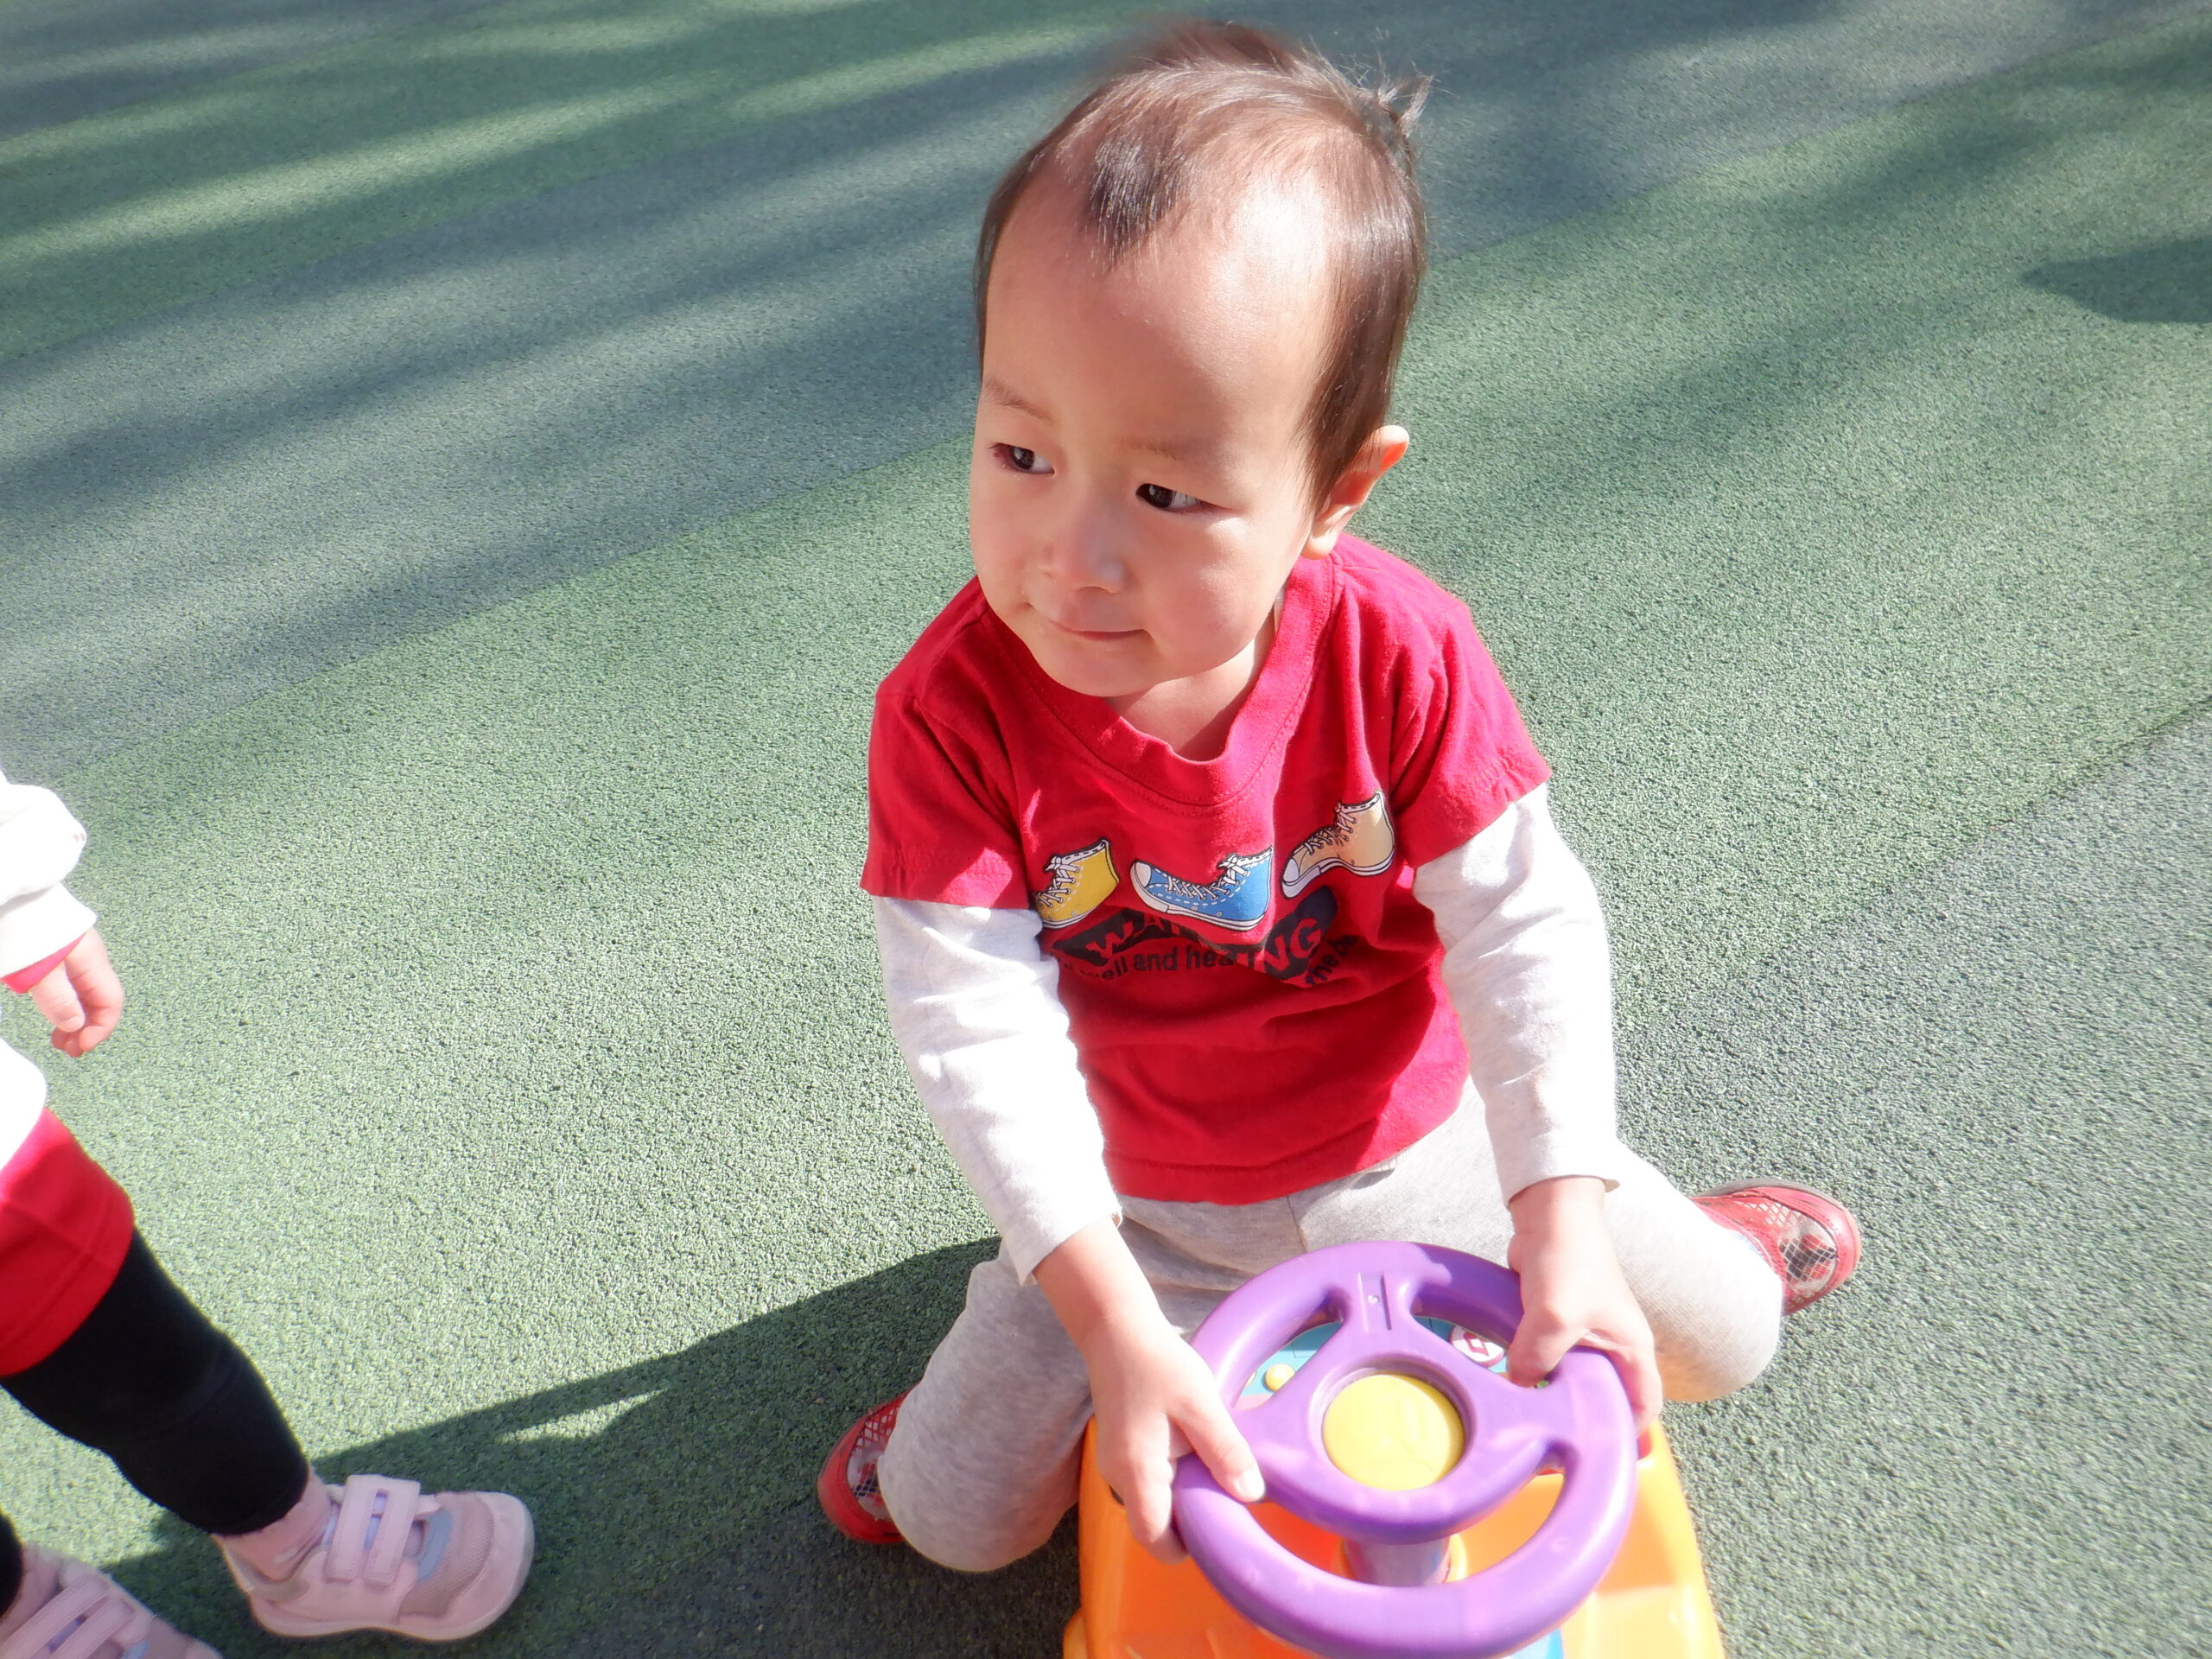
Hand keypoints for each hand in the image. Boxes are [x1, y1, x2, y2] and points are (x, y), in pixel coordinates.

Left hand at [27, 929, 124, 1056]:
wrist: (12, 894)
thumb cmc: (26, 926)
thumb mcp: (38, 968)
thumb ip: (57, 998)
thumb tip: (74, 1026)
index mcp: (91, 960)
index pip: (109, 1002)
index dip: (99, 1029)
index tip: (77, 1049)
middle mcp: (90, 958)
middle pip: (100, 1000)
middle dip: (88, 1029)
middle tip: (67, 1050)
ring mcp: (76, 955)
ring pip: (86, 995)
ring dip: (77, 1021)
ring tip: (58, 1039)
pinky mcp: (60, 953)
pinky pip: (73, 986)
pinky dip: (67, 1006)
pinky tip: (55, 1013)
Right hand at [1082, 1309, 1263, 1562]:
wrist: (1117, 1329)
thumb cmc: (1158, 1363)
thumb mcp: (1201, 1404)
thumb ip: (1225, 1451)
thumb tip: (1252, 1495)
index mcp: (1137, 1472)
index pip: (1156, 1539)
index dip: (1189, 1545)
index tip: (1220, 1524)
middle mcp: (1118, 1476)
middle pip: (1156, 1524)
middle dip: (1191, 1517)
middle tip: (1225, 1485)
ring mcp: (1115, 1464)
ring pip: (1153, 1501)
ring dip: (1183, 1492)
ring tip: (1211, 1459)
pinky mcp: (1119, 1449)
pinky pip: (1148, 1479)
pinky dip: (1172, 1474)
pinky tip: (1192, 1444)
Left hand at [1505, 1176, 1660, 1430]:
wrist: (1550, 1215)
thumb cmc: (1569, 1260)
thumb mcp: (1556, 1317)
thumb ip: (1537, 1359)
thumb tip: (1516, 1388)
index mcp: (1632, 1350)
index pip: (1644, 1407)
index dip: (1627, 1436)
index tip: (1596, 1454)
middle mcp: (1613, 1346)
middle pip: (1604, 1398)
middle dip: (1582, 1422)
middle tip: (1548, 1446)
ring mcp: (1585, 1334)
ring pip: (1571, 1380)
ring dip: (1551, 1396)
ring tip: (1525, 1421)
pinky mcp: (1556, 1323)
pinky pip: (1547, 1359)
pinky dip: (1532, 1372)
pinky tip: (1508, 1384)